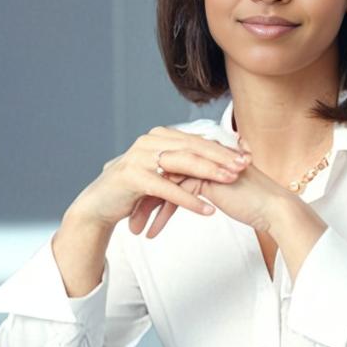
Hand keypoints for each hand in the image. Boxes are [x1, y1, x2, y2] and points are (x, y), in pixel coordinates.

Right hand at [67, 126, 250, 233]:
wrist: (99, 205)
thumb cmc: (134, 189)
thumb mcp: (161, 171)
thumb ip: (182, 162)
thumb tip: (214, 157)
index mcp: (159, 136)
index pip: (197, 139)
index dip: (223, 147)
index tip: (246, 156)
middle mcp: (149, 141)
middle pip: (193, 147)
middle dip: (221, 156)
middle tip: (244, 165)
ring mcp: (139, 157)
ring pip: (182, 163)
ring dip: (209, 172)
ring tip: (231, 181)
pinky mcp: (133, 177)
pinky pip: (167, 188)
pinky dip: (188, 199)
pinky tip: (206, 210)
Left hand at [139, 139, 288, 237]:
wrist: (274, 209)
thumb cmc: (252, 203)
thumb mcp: (220, 190)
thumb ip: (203, 182)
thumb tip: (184, 188)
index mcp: (202, 154)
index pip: (165, 168)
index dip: (149, 189)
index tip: (136, 206)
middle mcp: (200, 154)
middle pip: (159, 174)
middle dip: (141, 199)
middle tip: (130, 219)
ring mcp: (203, 164)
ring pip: (162, 185)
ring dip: (147, 210)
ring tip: (137, 230)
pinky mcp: (205, 178)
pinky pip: (174, 197)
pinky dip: (161, 217)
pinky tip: (153, 232)